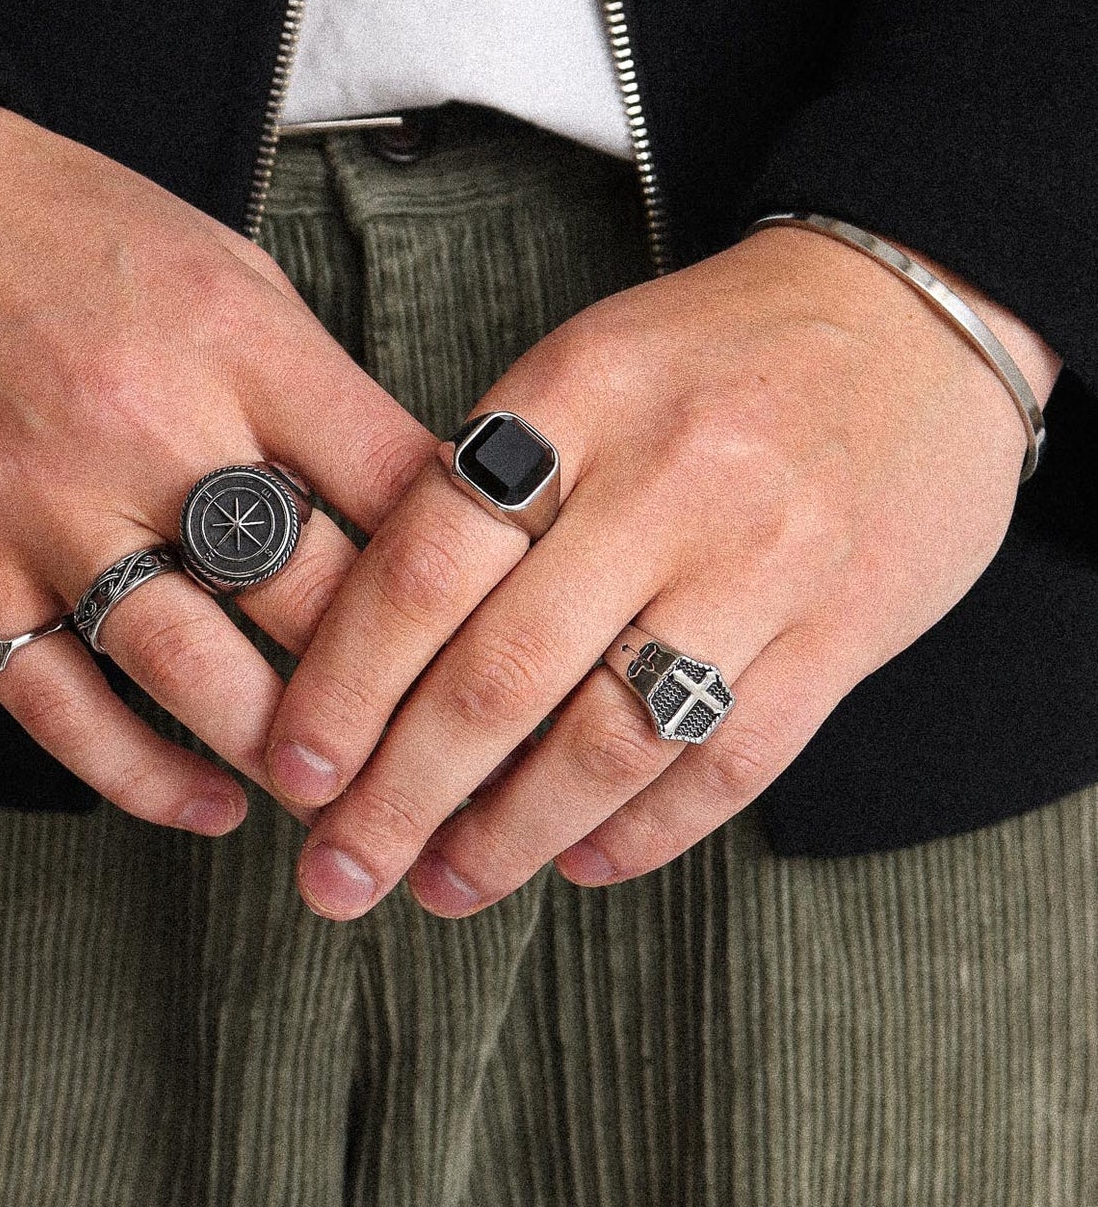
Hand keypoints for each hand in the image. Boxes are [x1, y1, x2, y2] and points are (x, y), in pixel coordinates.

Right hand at [0, 103, 434, 834]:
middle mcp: (152, 427)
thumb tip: (401, 499)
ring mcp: (48, 507)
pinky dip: (140, 776)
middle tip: (442, 746)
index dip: (474, 569)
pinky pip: (59, 706)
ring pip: (194, 673)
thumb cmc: (63, 226)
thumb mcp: (222, 265)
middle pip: (316, 595)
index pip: (399, 483)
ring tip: (339, 795)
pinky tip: (206, 804)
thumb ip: (311, 383)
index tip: (504, 632)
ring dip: (281, 753)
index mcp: (240, 341)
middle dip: (396, 688)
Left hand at [264, 225, 1060, 917]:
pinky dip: (645, 830)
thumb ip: (490, 484)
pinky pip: (731, 762)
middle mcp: (668, 482)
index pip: (424, 568)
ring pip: (610, 739)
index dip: (345, 684)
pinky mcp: (845, 631)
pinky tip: (580, 861)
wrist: (910, 320)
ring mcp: (765, 562)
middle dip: (402, 796)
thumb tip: (377, 643)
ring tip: (445, 886)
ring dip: (511, 835)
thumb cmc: (711, 353)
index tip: (296, 766)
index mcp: (574, 397)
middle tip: (340, 869)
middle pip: (500, 675)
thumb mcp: (582, 366)